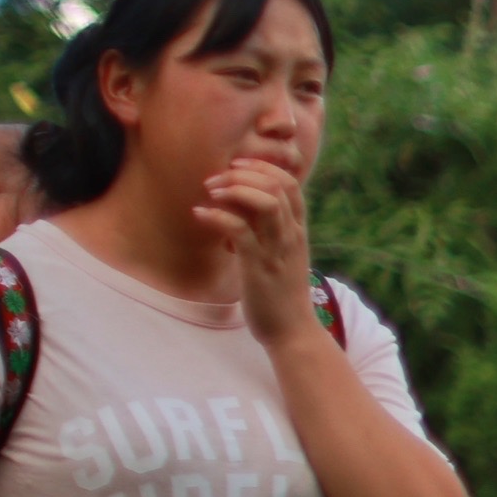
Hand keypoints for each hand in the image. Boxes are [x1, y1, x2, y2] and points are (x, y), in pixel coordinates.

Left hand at [195, 154, 319, 347]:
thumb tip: (240, 213)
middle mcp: (290, 235)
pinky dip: (217, 216)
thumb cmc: (280, 294)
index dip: (262, 167)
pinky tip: (199, 214)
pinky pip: (239, 230)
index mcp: (297, 231)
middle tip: (215, 180)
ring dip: (234, 189)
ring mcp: (276, 250)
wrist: (291, 331)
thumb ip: (267, 233)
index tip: (237, 165)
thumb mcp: (280, 256)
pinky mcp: (258, 266)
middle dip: (242, 174)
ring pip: (264, 203)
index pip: (289, 184)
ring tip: (210, 191)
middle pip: (275, 186)